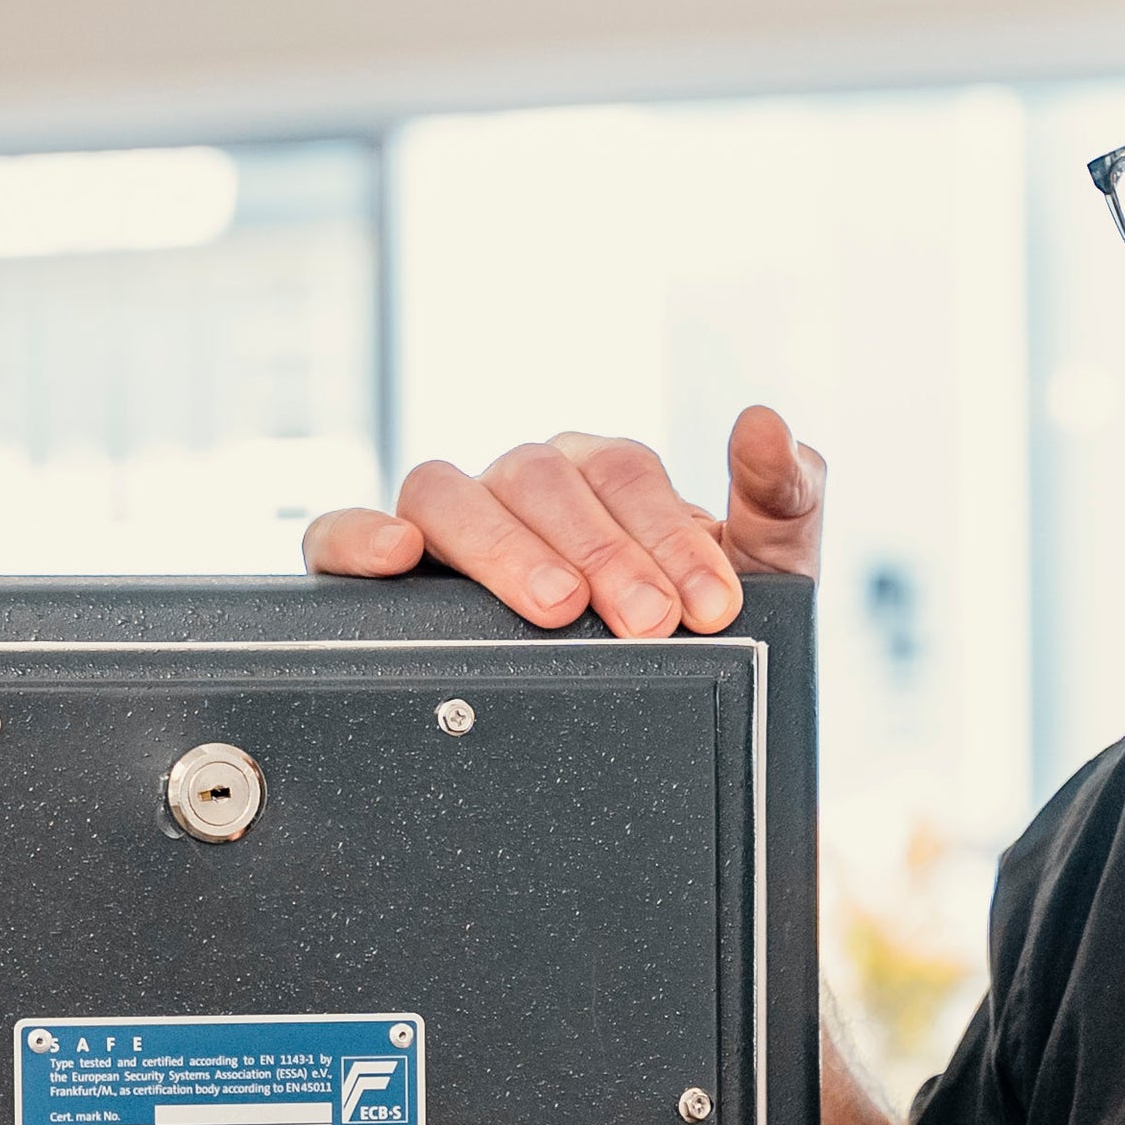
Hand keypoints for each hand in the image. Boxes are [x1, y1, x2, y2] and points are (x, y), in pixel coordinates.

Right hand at [301, 403, 824, 638]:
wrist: (649, 704)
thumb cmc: (693, 628)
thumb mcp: (762, 572)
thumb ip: (782, 495)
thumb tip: (767, 420)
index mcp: (600, 471)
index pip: (624, 472)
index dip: (668, 533)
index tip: (710, 604)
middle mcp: (520, 484)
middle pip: (540, 479)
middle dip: (602, 552)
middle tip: (650, 623)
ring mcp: (450, 523)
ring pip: (447, 493)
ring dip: (502, 547)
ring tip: (556, 608)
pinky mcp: (381, 572)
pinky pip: (342, 535)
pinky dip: (358, 535)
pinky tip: (395, 556)